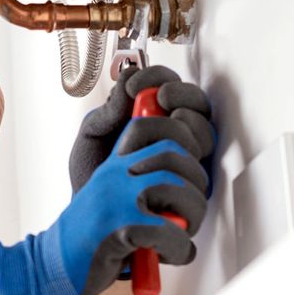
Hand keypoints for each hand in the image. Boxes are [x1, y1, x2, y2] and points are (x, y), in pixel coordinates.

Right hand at [0, 101, 214, 294]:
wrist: (52, 268)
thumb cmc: (89, 240)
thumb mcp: (111, 200)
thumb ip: (140, 186)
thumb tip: (190, 182)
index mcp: (112, 165)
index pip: (148, 127)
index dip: (178, 137)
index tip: (187, 166)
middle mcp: (113, 175)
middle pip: (173, 154)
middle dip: (196, 184)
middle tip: (190, 210)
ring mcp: (115, 198)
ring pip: (178, 187)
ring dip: (192, 217)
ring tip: (180, 234)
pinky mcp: (119, 228)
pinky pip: (172, 232)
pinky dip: (179, 249)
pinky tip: (165, 256)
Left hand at [69, 65, 213, 192]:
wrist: (89, 216)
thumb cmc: (92, 174)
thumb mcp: (92, 135)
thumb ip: (107, 112)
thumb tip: (124, 91)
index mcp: (150, 115)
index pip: (166, 84)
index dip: (156, 78)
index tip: (134, 85)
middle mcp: (173, 134)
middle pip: (196, 104)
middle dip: (182, 95)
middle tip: (160, 98)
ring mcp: (185, 159)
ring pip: (204, 133)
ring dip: (188, 123)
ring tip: (164, 127)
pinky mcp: (191, 186)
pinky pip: (204, 168)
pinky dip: (188, 157)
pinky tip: (164, 157)